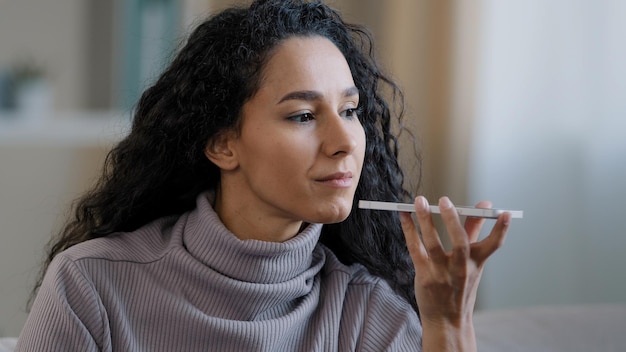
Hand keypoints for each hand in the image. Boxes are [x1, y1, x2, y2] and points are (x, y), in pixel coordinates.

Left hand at [399, 196, 510, 350]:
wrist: (447, 321)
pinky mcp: (424, 276)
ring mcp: (442, 273)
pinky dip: (409, 231)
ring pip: (433, 244)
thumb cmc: (459, 286)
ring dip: (425, 220)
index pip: (494, 245)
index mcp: (476, 263)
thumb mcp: (472, 262)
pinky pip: (415, 249)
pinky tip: (404, 216)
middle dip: (452, 220)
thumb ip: (474, 231)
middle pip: (460, 242)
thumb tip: (484, 205)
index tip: (505, 213)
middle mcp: (461, 268)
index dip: (501, 229)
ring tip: (419, 201)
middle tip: (444, 200)